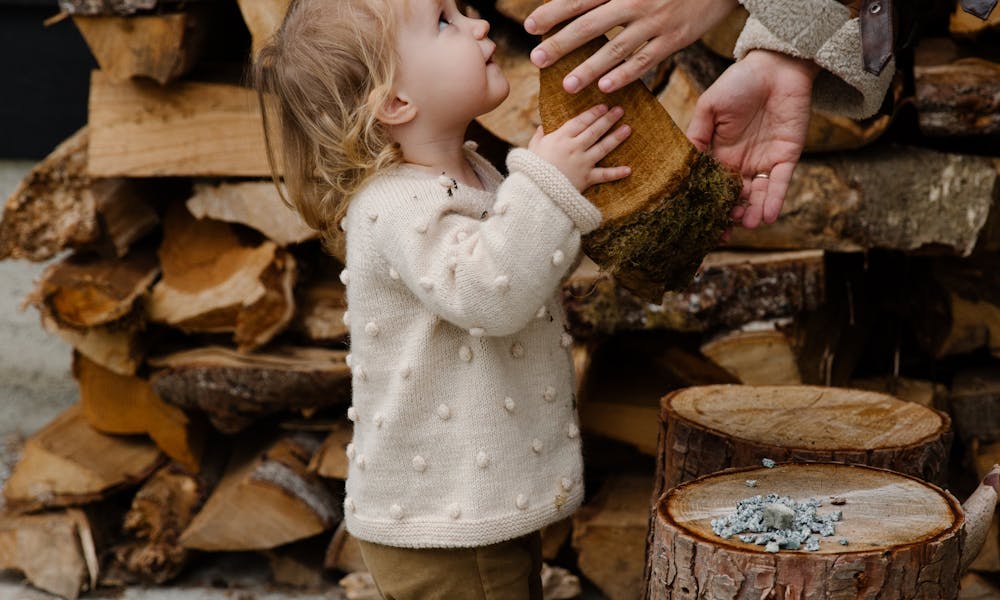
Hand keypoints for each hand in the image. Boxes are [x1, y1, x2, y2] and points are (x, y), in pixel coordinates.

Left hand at [525, 0, 737, 93]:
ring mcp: (655, 23)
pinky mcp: (674, 39)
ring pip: (615, 48)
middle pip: (591, 25)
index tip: (531, 27)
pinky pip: (645, 61)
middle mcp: (635, 2)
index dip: (554, 12)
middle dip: (561, 43)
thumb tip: (574, 0)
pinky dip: (625, 75)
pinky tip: (606, 88)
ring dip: (589, 68)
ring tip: (567, 85)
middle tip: (537, 59)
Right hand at [529, 104, 631, 191]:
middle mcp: (574, 147)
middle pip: (595, 130)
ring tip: (627, 129)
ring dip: (616, 137)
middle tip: (620, 110)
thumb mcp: (533, 148)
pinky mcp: (586, 178)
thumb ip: (539, 135)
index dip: (593, 113)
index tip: (603, 106)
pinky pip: (604, 175)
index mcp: (560, 138)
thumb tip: (543, 126)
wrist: (535, 191)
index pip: (581, 121)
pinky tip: (628, 169)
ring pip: (603, 147)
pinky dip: (616, 173)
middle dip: (608, 119)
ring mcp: (582, 162)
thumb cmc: (531, 168)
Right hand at [687, 50, 818, 228]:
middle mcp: (742, 162)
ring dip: (754, 212)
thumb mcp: (708, 108)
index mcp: (720, 153)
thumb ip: (696, 136)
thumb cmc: (738, 82)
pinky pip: (780, 183)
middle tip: (724, 232)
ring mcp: (765, 160)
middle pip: (735, 197)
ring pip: (758, 194)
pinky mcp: (787, 156)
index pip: (712, 185)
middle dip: (730, 215)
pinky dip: (775, 200)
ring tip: (747, 225)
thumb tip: (682, 165)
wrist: (775, 65)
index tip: (701, 223)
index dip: (708, 204)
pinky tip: (768, 216)